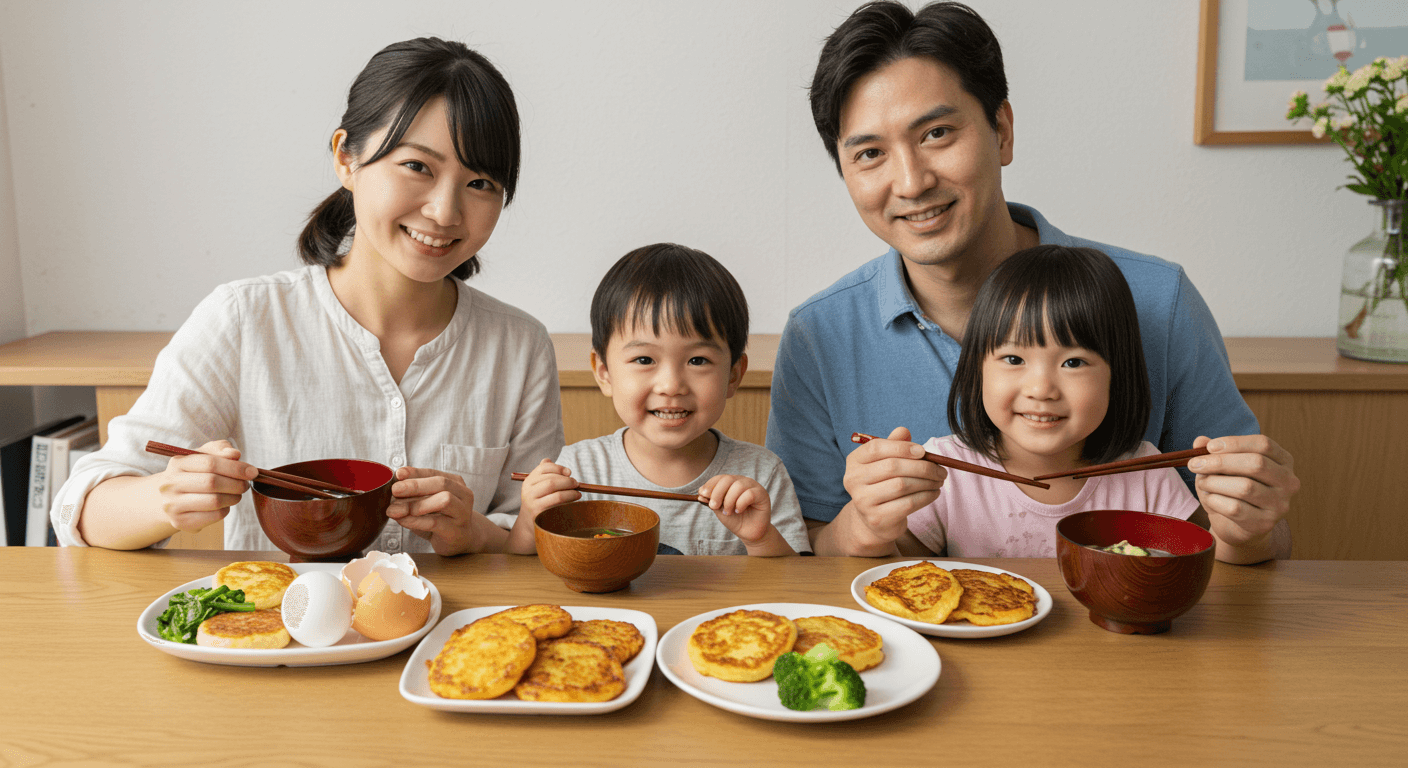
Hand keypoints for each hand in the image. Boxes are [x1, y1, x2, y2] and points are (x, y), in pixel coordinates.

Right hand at [154, 439, 254, 532]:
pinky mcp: (180, 522)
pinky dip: (226, 510)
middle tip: (245, 485)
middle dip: (236, 484)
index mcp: (177, 463)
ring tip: (236, 494)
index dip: (235, 468)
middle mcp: (170, 484)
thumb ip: (220, 449)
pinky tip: (224, 505)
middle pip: (212, 483)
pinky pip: (214, 516)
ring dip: (234, 497)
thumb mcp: (204, 455)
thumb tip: (234, 454)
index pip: (210, 463)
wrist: (171, 498)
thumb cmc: (194, 473)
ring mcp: (173, 505)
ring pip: (215, 501)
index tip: (252, 472)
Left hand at [387, 466, 480, 555]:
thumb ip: (413, 494)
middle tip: (395, 490)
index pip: (433, 473)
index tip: (398, 474)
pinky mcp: (456, 531)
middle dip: (416, 485)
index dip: (415, 473)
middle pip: (442, 483)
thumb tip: (393, 487)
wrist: (459, 540)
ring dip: (418, 503)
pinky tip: (402, 520)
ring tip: (398, 509)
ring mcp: (462, 513)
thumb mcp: (426, 502)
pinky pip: (436, 522)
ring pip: (444, 500)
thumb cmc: (440, 518)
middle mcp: (463, 495)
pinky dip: (416, 521)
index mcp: (455, 483)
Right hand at [519, 459, 580, 518]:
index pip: (544, 468)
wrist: (529, 521)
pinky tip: (574, 499)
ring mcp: (533, 503)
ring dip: (571, 492)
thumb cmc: (538, 500)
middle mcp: (529, 491)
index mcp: (528, 481)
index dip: (559, 468)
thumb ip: (543, 473)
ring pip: (557, 494)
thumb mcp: (537, 485)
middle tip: (576, 483)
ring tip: (577, 493)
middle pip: (551, 481)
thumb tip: (549, 460)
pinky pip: (558, 505)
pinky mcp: (540, 514)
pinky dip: (569, 500)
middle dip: (567, 481)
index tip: (569, 472)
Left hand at [699, 474, 771, 544]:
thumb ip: (712, 501)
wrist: (749, 533)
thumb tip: (700, 494)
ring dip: (729, 501)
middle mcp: (743, 481)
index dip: (710, 485)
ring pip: (738, 486)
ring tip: (728, 512)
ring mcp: (754, 486)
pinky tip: (739, 511)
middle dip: (717, 493)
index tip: (702, 495)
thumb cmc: (735, 519)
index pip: (720, 478)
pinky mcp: (762, 494)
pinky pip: (749, 494)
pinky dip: (740, 504)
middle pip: (728, 479)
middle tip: (714, 506)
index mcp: (732, 482)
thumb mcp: (719, 509)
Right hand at [837, 426, 945, 552]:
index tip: (923, 451)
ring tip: (939, 480)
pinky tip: (933, 493)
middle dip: (922, 467)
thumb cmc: (884, 483)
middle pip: (892, 467)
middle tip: (940, 470)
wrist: (876, 518)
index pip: (876, 448)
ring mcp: (863, 501)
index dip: (902, 447)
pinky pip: (908, 504)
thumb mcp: (885, 462)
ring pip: (902, 485)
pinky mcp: (877, 518)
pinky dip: (926, 497)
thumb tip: (904, 431)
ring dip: (927, 482)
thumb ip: (894, 445)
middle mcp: (853, 480)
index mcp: (854, 461)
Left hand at [1187, 434, 1298, 558]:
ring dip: (1215, 483)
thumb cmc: (1230, 490)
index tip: (1209, 446)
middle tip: (1195, 465)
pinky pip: (1236, 508)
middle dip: (1220, 462)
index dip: (1235, 443)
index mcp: (1283, 460)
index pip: (1264, 444)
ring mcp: (1279, 504)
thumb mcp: (1223, 468)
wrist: (1235, 525)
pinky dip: (1215, 501)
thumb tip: (1199, 441)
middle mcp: (1288, 481)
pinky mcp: (1265, 523)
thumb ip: (1214, 452)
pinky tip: (1208, 499)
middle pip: (1256, 464)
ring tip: (1202, 483)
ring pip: (1245, 487)